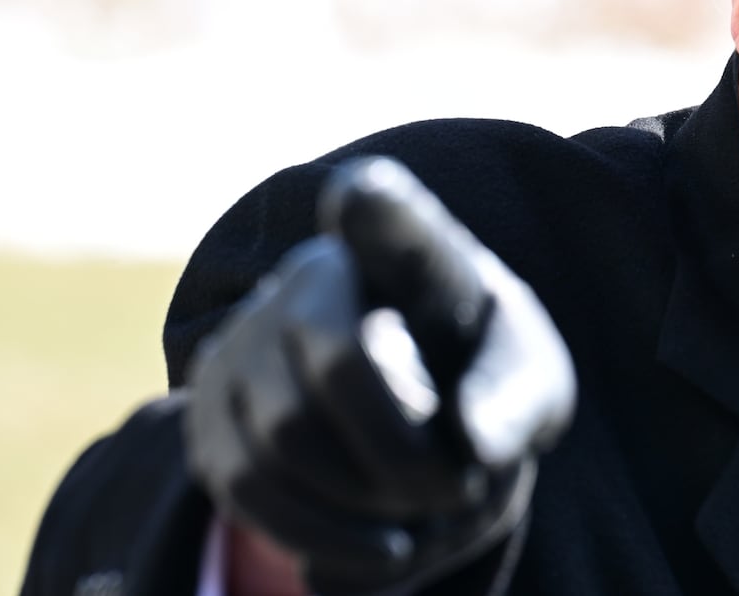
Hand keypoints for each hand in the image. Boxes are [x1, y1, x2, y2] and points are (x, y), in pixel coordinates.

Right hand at [184, 157, 575, 594]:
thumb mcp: (530, 380)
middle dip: (402, 451)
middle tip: (460, 489)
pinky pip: (246, 487)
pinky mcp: (208, 411)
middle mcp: (313, 272)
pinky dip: (317, 535)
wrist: (416, 413)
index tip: (363, 193)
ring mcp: (246, 335)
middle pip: (337, 365)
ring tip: (420, 520)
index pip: (390, 219)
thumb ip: (515, 400)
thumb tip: (471, 442)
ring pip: (282, 436)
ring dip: (362, 503)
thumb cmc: (480, 377)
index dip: (375, 208)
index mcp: (406, 248)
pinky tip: (376, 547)